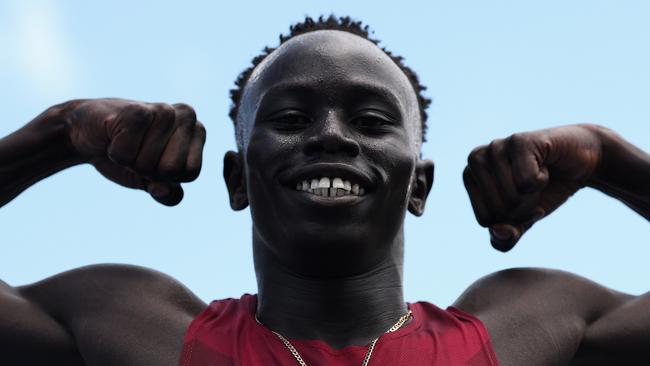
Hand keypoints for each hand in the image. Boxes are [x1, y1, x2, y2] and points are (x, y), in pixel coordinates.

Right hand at [64, 98, 205, 205]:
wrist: (88, 132)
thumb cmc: (129, 156)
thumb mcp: (153, 182)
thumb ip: (168, 194)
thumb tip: (161, 190)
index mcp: (198, 131)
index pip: (190, 173)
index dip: (167, 178)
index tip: (154, 161)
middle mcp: (187, 115)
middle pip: (170, 170)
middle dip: (147, 170)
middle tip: (137, 152)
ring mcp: (163, 110)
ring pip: (147, 164)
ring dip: (129, 161)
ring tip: (126, 142)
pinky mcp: (136, 111)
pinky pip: (126, 155)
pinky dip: (115, 154)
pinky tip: (113, 136)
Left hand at [463, 124, 602, 250]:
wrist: (582, 161)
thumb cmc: (545, 189)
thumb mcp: (523, 220)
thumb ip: (505, 238)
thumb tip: (498, 231)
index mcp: (469, 177)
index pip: (486, 220)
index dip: (512, 219)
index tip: (523, 201)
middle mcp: (476, 158)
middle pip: (498, 210)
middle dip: (524, 208)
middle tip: (533, 187)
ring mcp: (496, 146)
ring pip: (511, 197)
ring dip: (533, 194)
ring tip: (539, 175)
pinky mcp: (519, 141)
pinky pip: (526, 182)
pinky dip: (542, 181)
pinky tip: (545, 165)